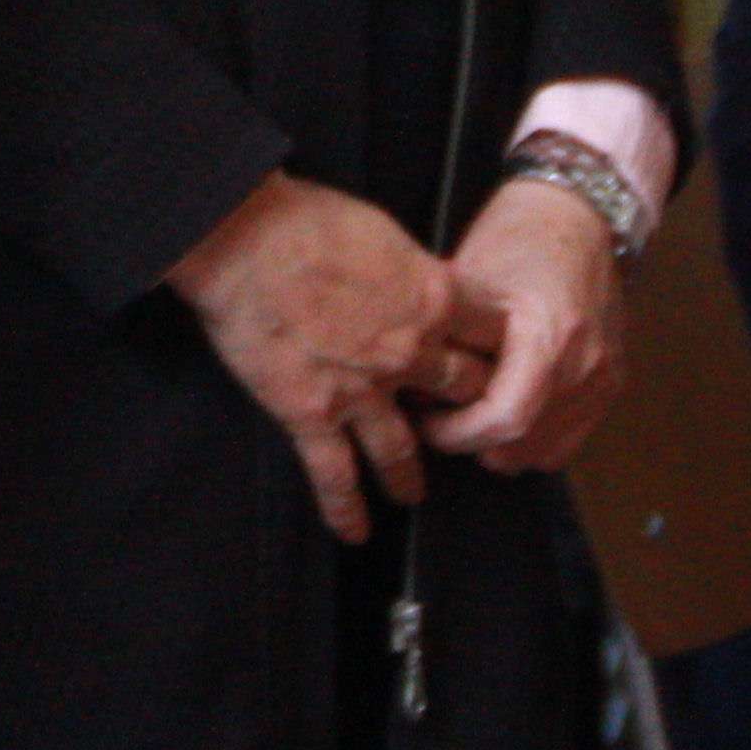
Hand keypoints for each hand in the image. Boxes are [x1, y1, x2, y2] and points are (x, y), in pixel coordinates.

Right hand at [166, 173, 471, 543]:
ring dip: (411, 475)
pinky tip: (352, 531)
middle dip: (471, 413)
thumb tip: (412, 279)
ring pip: (404, 448)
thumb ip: (408, 268)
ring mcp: (362, 390)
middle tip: (470, 430)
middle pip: (461, 394)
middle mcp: (409, 352)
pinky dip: (344, 507)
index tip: (506, 361)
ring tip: (413, 494)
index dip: (502, 349)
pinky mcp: (311, 412)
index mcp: (432, 299)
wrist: (244, 237)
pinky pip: (335, 473)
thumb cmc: (305, 218)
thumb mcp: (381, 229)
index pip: (491, 334)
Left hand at [421, 178, 627, 472]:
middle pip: (526, 445)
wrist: (579, 215)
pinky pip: (570, 439)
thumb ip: (445, 331)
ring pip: (548, 452)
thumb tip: (405, 373)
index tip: (426, 423)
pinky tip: (502, 412)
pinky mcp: (610, 384)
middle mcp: (588, 367)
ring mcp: (605, 380)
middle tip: (436, 421)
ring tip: (466, 416)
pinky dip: (533, 439)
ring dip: (503, 447)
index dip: (458, 432)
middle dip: (473, 443)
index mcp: (553, 338)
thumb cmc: (521, 235)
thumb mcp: (470, 277)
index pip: (506, 418)